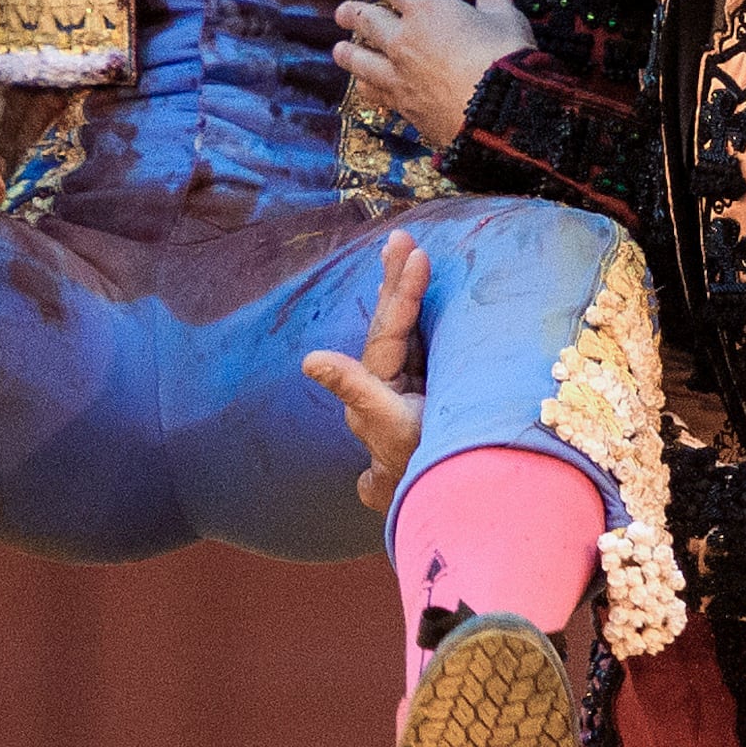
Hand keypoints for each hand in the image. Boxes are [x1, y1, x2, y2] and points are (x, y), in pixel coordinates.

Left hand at [303, 227, 429, 514]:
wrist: (434, 509)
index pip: (390, 330)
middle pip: (392, 326)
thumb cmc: (415, 468)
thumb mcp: (390, 428)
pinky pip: (419, 352)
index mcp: (378, 388)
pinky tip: (412, 302)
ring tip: (406, 256)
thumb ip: (356, 389)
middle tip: (403, 237)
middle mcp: (385, 388)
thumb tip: (311, 360)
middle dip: (398, 281)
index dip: (403, 291)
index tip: (415, 251)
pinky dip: (416, 323)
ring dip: (405, 295)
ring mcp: (404, 395)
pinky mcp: (421, 402)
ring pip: (404, 335)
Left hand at [334, 0, 534, 149]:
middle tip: (342, 14)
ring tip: (339, 51)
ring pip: (360, 60)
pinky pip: (374, 94)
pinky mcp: (402, 105)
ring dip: (348, 53)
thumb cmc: (505, 58)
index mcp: (426, 7)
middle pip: (366, 22)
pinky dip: (367, 88)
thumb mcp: (506, 19)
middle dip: (352, 14)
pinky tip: (365, 89)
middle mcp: (403, 38)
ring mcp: (398, 74)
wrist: (499, 115)